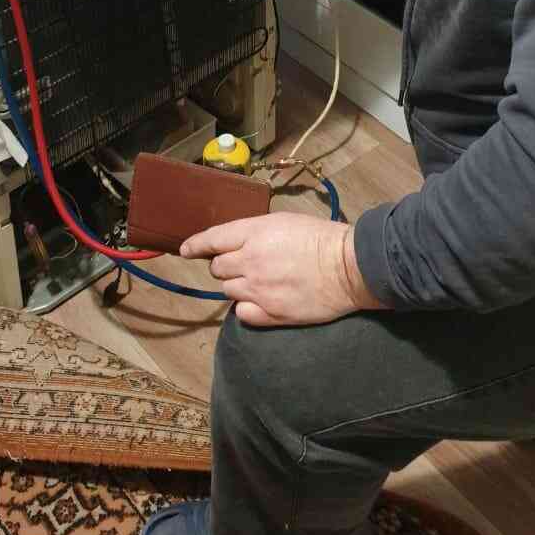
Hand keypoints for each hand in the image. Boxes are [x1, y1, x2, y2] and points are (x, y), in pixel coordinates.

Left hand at [181, 213, 387, 327]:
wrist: (348, 267)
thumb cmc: (320, 238)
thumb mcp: (283, 221)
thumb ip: (254, 232)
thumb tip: (236, 243)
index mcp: (254, 233)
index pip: (212, 239)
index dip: (195, 245)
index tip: (186, 250)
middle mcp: (250, 261)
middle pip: (217, 268)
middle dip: (225, 265)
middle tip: (244, 264)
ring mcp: (259, 290)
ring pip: (228, 290)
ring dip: (238, 285)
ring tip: (260, 281)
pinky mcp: (270, 314)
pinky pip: (242, 314)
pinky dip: (247, 308)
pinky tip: (262, 301)